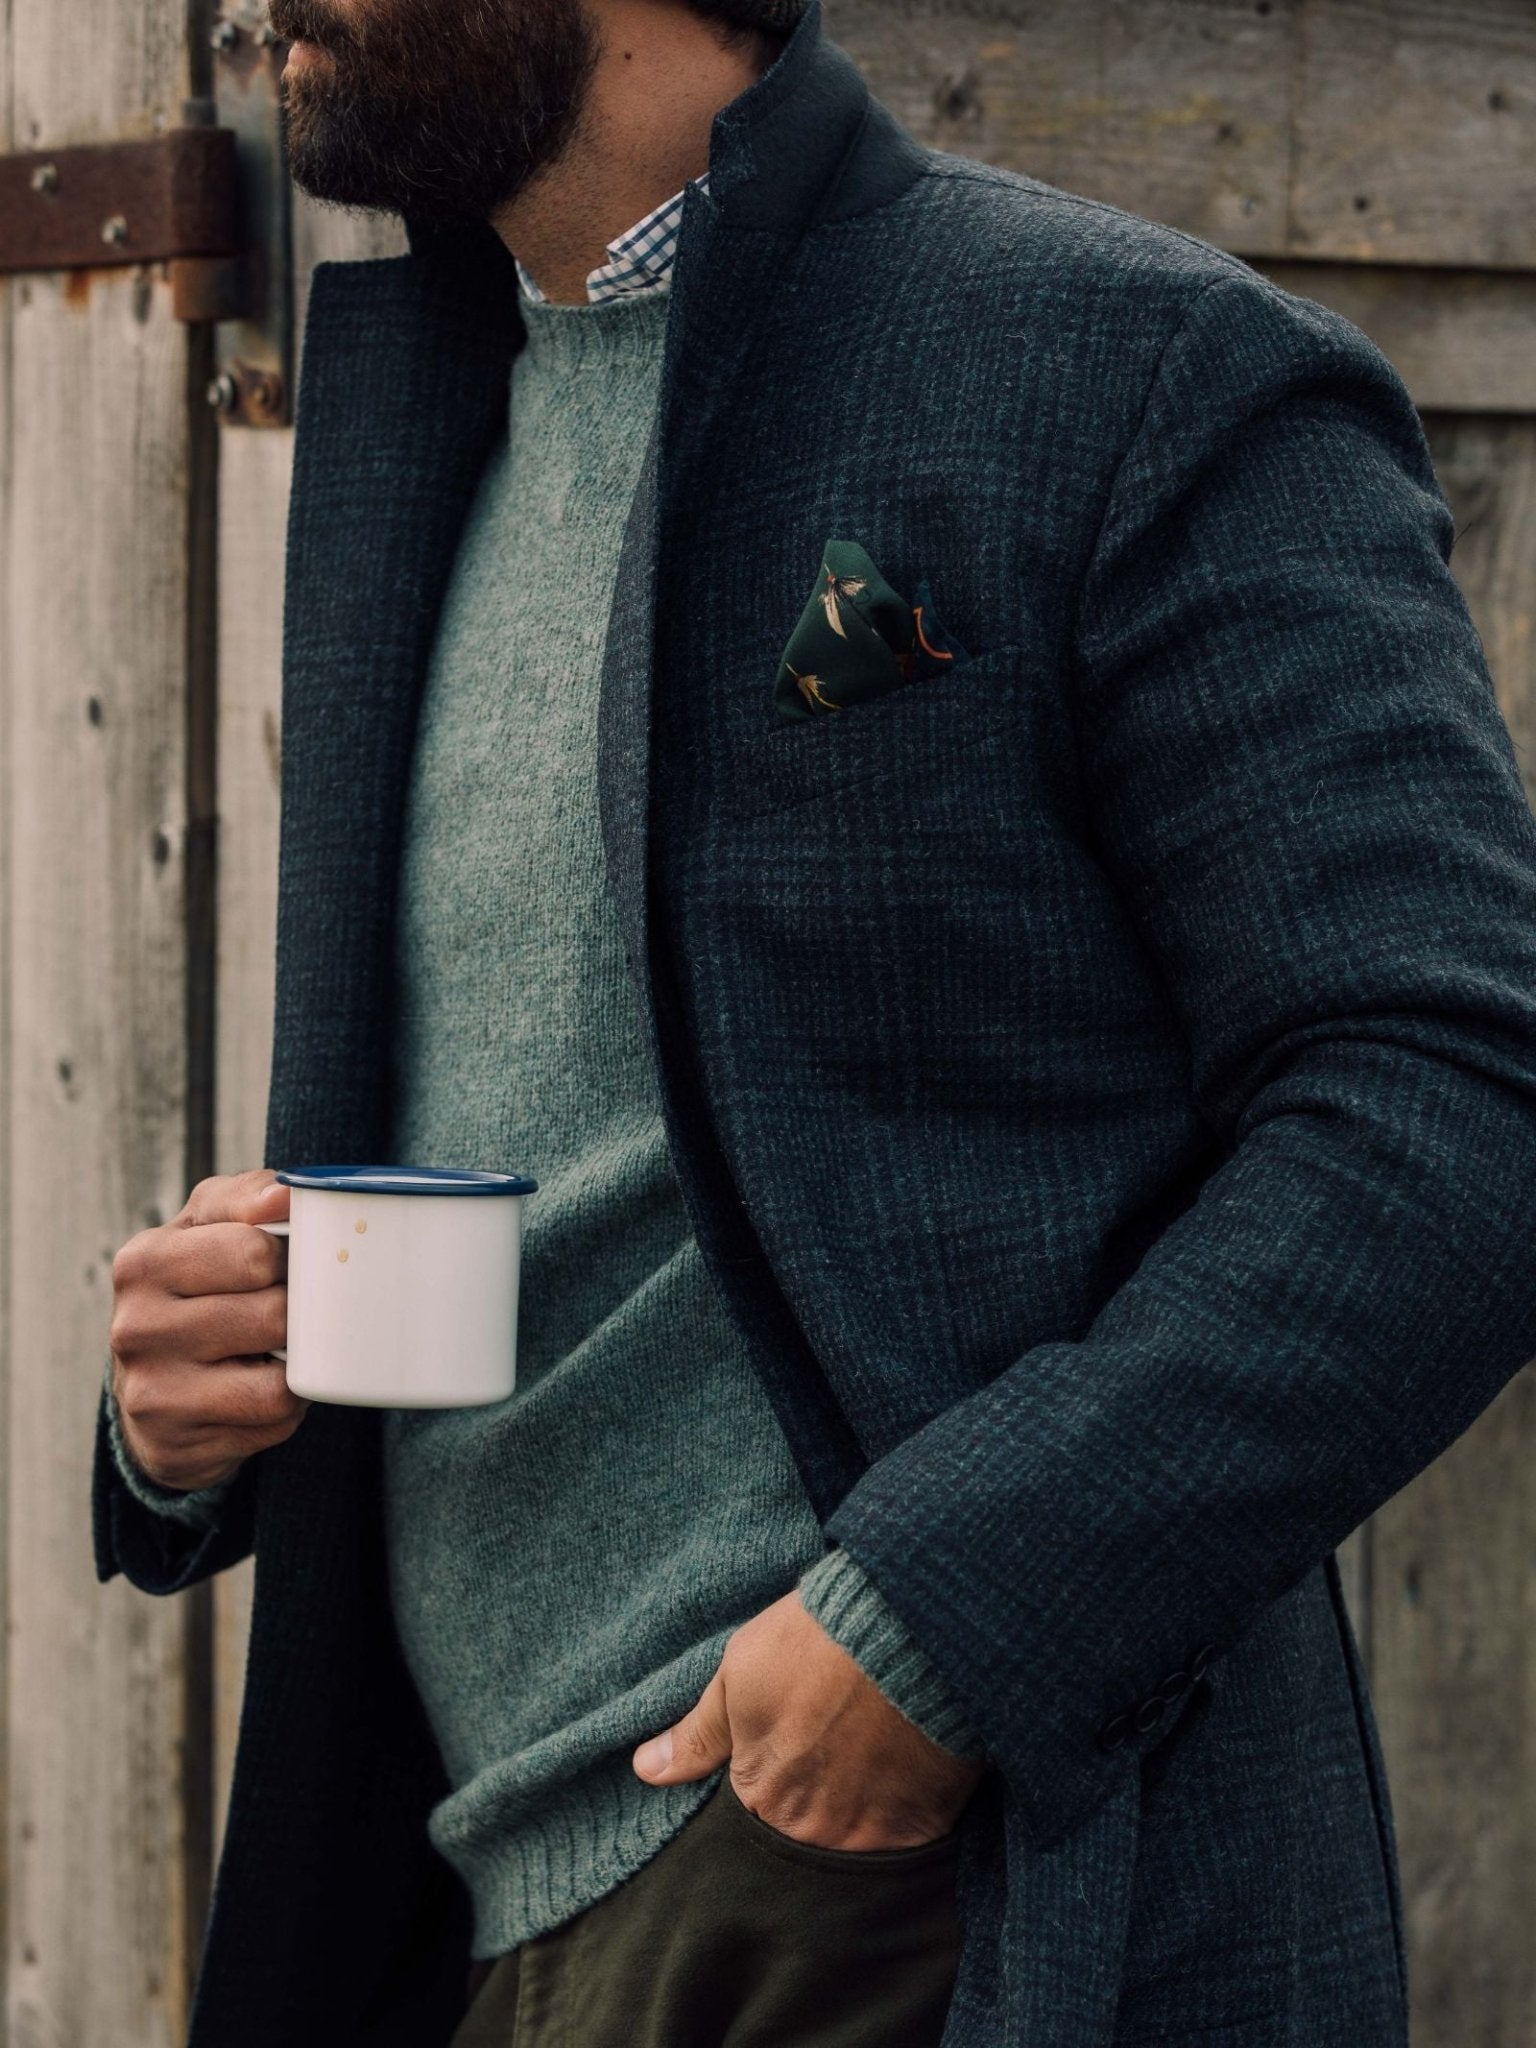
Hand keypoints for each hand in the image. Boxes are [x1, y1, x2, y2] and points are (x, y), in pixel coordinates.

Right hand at [109, 1168, 308, 1491]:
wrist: (154, 1389)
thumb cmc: (195, 1291)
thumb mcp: (210, 1228)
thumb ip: (248, 1197)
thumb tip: (287, 1193)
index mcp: (145, 1261)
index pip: (255, 1251)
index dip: (292, 1257)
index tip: (288, 1263)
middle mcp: (137, 1325)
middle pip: (274, 1313)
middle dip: (297, 1313)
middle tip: (284, 1313)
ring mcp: (151, 1390)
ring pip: (279, 1376)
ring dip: (295, 1362)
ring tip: (273, 1352)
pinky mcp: (176, 1443)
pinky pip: (273, 1418)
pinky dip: (285, 1405)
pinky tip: (259, 1390)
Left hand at [631, 1589, 984, 1850]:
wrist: (905, 1624)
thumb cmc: (815, 1642)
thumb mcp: (740, 1673)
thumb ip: (698, 1735)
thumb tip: (646, 1771)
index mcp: (761, 1798)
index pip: (757, 1813)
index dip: (774, 1776)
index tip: (794, 1743)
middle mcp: (814, 1832)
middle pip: (808, 1834)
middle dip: (816, 1800)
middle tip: (835, 1749)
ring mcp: (873, 1836)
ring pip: (858, 1841)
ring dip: (861, 1808)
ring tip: (871, 1755)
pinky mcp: (927, 1827)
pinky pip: (910, 1841)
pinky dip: (906, 1813)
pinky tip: (906, 1769)